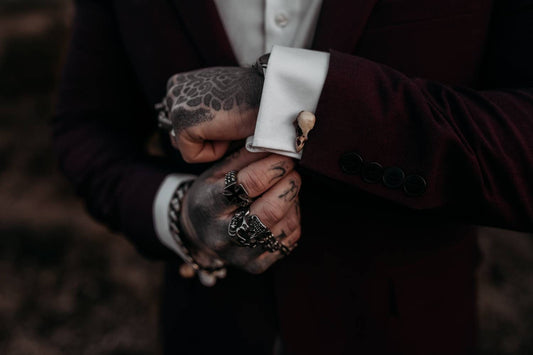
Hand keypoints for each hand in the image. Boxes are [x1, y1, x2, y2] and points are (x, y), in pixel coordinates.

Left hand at [164, 67, 262, 162]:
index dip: (208, 129)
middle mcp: (174, 90)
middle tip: (228, 122)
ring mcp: (175, 105)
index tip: (227, 116)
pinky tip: (227, 130)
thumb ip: (204, 113)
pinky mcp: (182, 124)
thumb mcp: (222, 101)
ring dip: (211, 143)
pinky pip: (193, 155)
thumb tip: (198, 137)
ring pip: (188, 146)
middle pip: (180, 136)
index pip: (182, 122)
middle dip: (205, 137)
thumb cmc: (254, 98)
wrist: (269, 96)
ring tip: (228, 124)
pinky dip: (214, 151)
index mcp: (182, 82)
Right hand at [179, 148, 300, 273]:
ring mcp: (239, 255)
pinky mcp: (255, 266)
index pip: (247, 185)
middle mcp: (222, 235)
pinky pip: (288, 241)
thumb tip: (277, 142)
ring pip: (284, 226)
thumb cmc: (212, 195)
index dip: (273, 167)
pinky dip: (293, 219)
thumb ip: (246, 157)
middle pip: (269, 211)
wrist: (199, 232)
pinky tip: (285, 209)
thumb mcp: (218, 172)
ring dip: (293, 202)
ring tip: (287, 189)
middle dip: (289, 186)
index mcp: (209, 205)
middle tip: (293, 172)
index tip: (286, 157)